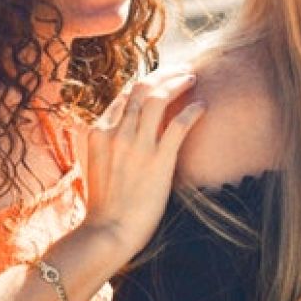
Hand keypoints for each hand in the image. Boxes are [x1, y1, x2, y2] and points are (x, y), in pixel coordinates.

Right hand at [82, 70, 204, 260]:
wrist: (107, 231)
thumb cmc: (106, 203)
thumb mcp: (97, 163)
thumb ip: (108, 142)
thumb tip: (123, 127)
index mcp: (97, 132)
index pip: (124, 94)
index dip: (146, 81)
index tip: (162, 78)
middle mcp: (115, 132)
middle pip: (141, 88)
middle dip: (164, 73)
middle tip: (183, 70)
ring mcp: (136, 145)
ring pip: (158, 98)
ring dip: (178, 83)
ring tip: (193, 79)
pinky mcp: (157, 160)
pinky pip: (179, 124)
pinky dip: (193, 111)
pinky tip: (203, 106)